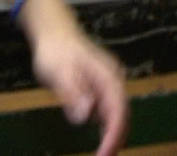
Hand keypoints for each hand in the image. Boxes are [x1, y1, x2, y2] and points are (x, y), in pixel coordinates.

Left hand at [30, 24, 128, 155]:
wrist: (55, 33)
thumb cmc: (55, 51)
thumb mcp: (59, 72)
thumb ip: (72, 93)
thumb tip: (86, 115)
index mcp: (107, 76)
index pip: (117, 110)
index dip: (113, 134)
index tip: (105, 153)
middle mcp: (113, 80)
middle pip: (122, 114)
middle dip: (116, 139)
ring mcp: (108, 84)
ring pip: (117, 114)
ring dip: (114, 135)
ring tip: (106, 154)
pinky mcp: (100, 88)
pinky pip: (108, 111)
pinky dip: (107, 127)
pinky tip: (104, 140)